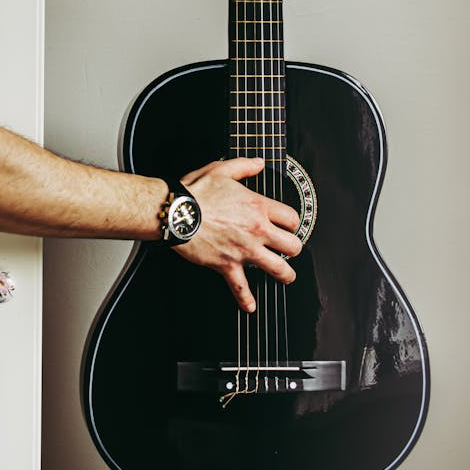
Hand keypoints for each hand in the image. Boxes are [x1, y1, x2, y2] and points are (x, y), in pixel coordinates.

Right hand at [175, 157, 301, 311]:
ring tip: (286, 276)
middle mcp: (256, 230)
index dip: (293, 223)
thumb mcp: (221, 169)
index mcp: (257, 206)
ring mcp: (244, 250)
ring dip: (285, 274)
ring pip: (278, 268)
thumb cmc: (195, 192)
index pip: (291, 218)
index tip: (289, 226)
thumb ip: (244, 166)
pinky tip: (250, 306)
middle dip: (294, 248)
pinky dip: (246, 299)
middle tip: (290, 249)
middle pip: (292, 245)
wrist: (175, 213)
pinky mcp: (227, 265)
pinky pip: (241, 287)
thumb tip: (259, 163)